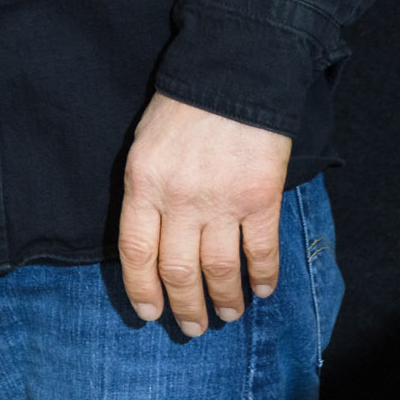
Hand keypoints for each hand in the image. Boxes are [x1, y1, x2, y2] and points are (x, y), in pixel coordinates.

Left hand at [116, 93, 293, 335]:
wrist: (232, 72)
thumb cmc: (183, 106)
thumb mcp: (145, 145)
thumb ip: (146, 191)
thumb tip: (152, 239)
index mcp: (143, 183)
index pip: (136, 253)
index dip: (142, 289)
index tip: (149, 312)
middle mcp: (179, 199)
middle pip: (178, 270)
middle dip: (184, 307)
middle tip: (192, 327)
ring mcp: (222, 201)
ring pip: (219, 270)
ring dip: (224, 299)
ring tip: (227, 314)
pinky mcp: (259, 198)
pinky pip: (260, 251)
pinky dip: (262, 276)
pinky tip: (261, 290)